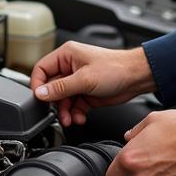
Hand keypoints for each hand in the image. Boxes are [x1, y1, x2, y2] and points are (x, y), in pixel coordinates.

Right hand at [31, 43, 154, 126]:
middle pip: (51, 88)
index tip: (40, 99)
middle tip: (58, 113)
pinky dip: (75, 113)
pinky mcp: (86, 93)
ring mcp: (78, 81)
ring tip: (70, 119)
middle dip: (55, 103)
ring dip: (65, 111)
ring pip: (62, 100)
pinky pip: (73, 106)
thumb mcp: (84, 79)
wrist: (136, 78)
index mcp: (66, 55)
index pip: (41, 69)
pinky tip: (79, 118)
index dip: (38, 85)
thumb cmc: (116, 68)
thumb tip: (41, 93)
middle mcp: (70, 67)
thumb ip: (61, 88)